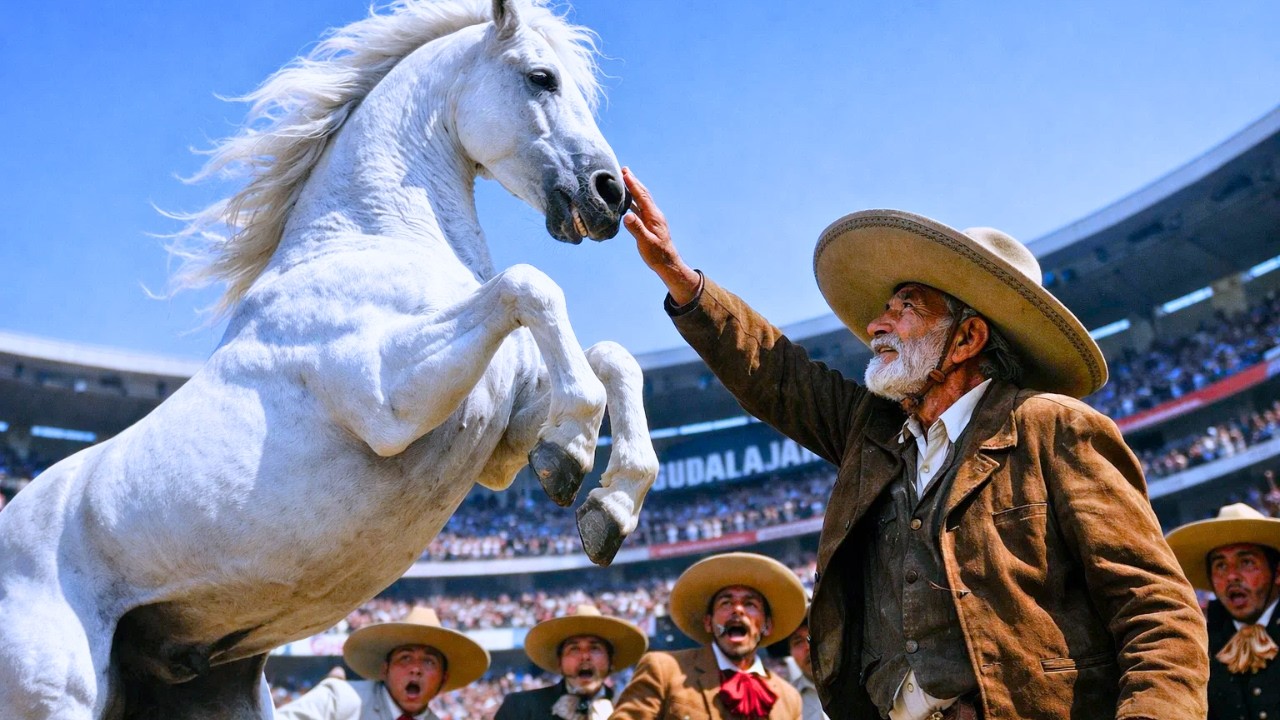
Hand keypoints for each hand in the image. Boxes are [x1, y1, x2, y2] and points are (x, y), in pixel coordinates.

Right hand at [622, 167, 700, 304]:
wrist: (668, 263)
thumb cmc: (657, 255)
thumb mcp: (645, 243)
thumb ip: (637, 229)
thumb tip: (627, 216)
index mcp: (653, 216)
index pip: (641, 196)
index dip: (633, 184)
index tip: (625, 173)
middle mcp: (654, 214)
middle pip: (643, 193)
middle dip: (633, 181)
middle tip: (624, 170)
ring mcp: (652, 218)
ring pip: (641, 199)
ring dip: (633, 189)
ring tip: (624, 180)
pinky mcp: (650, 224)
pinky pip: (640, 207)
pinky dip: (633, 200)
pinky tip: (627, 200)